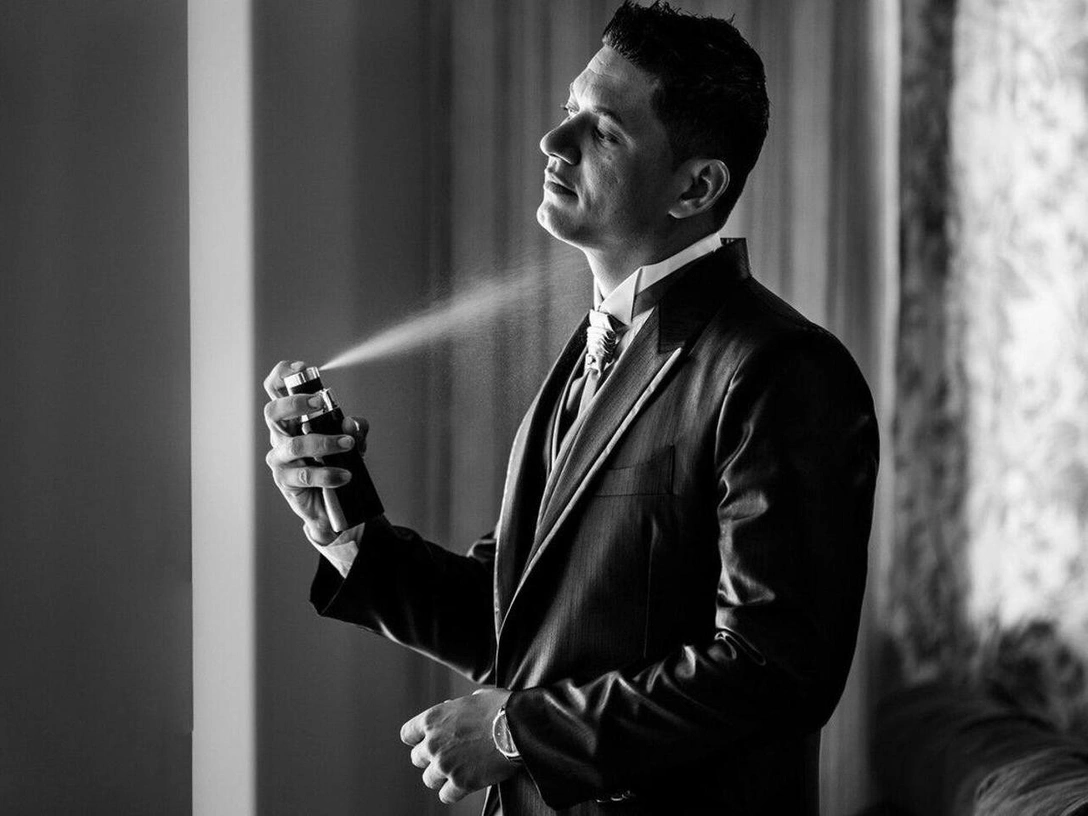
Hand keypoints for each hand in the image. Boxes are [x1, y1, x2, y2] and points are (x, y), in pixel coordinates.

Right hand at [262, 360, 369, 542]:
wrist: (333, 505)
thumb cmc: (336, 465)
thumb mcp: (352, 442)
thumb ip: (356, 430)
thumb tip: (352, 422)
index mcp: (292, 419)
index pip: (276, 391)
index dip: (282, 375)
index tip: (300, 367)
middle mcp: (281, 436)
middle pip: (273, 412)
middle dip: (295, 403)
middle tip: (318, 403)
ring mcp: (280, 459)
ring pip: (294, 445)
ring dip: (324, 442)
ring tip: (347, 444)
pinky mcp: (286, 481)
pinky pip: (305, 474)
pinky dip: (328, 473)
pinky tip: (345, 474)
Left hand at [401, 689, 517, 804]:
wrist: (518, 725)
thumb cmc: (500, 707)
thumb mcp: (474, 697)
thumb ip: (457, 708)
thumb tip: (454, 709)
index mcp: (433, 719)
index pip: (408, 734)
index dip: (417, 739)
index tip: (426, 741)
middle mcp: (433, 743)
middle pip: (417, 758)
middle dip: (430, 757)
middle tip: (447, 756)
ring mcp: (445, 764)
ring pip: (429, 779)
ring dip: (441, 776)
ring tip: (457, 771)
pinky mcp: (461, 782)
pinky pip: (446, 796)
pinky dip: (454, 792)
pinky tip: (465, 783)